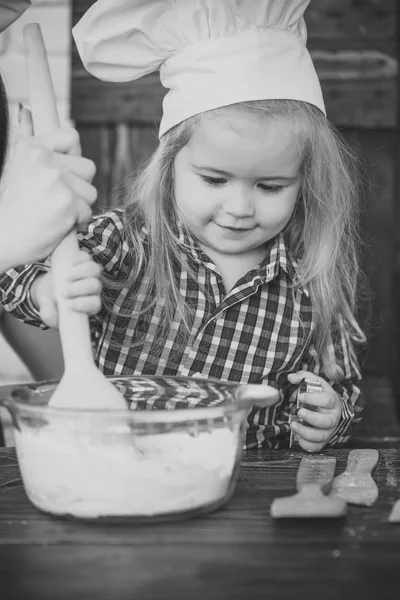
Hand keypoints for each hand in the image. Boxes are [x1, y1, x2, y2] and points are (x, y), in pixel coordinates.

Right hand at [0, 108, 96, 272]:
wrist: (2, 238)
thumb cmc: (11, 205)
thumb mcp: (14, 164)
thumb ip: (25, 135)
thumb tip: (26, 110)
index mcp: (33, 147)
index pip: (72, 137)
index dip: (71, 158)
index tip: (59, 173)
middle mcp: (45, 160)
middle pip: (89, 168)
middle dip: (78, 186)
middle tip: (53, 198)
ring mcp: (57, 181)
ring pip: (91, 192)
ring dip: (78, 205)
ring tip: (53, 211)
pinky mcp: (67, 204)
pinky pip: (87, 211)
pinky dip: (75, 221)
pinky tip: (55, 223)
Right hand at [31, 251, 101, 327]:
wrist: (48, 291)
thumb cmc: (53, 306)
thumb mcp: (49, 314)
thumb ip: (49, 315)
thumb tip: (47, 310)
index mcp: (89, 305)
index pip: (95, 304)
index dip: (86, 304)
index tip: (71, 305)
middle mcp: (93, 289)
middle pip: (95, 285)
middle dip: (81, 288)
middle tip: (65, 292)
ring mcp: (89, 275)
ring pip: (94, 269)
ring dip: (81, 272)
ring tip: (67, 277)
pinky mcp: (82, 262)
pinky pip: (85, 257)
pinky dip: (78, 258)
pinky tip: (69, 263)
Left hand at [287, 371, 341, 451]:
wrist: (332, 410)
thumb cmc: (321, 395)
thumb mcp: (316, 383)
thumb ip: (304, 376)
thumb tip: (291, 377)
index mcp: (333, 402)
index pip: (327, 400)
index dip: (313, 398)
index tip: (301, 396)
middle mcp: (333, 418)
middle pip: (326, 421)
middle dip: (311, 418)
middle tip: (299, 412)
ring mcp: (329, 431)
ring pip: (320, 436)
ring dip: (305, 432)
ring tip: (293, 425)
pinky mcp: (323, 441)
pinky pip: (316, 447)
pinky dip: (305, 444)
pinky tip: (297, 436)